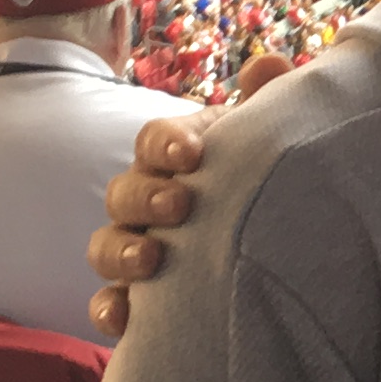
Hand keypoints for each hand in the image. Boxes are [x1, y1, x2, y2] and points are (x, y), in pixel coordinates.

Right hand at [84, 50, 296, 331]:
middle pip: (124, 191)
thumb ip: (268, 104)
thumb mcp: (267, 144)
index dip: (166, 143)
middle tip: (178, 206)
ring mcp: (136, 247)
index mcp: (178, 158)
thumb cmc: (261, 182)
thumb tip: (271, 64)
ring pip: (106, 246)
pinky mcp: (137, 299)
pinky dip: (110, 308)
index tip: (191, 154)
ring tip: (150, 260)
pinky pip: (108, 303)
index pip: (155, 140)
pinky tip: (125, 317)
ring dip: (121, 251)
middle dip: (145, 197)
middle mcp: (148, 199)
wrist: (273, 249)